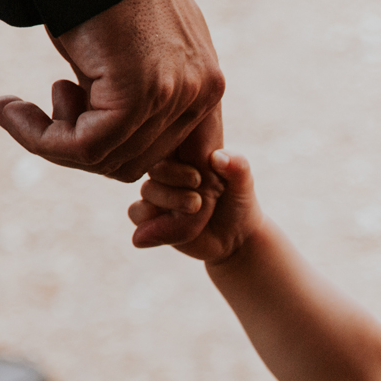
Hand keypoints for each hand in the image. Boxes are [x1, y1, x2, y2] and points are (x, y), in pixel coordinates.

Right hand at [0, 0, 223, 208]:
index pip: (177, 156)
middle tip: (41, 111)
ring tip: (18, 107)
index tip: (73, 146)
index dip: (126, 164)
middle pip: (134, 161)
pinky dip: (37, 137)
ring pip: (106, 158)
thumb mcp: (127, 48)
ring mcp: (176, 93)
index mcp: (204, 81)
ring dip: (50, 141)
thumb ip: (133, 94)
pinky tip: (7, 108)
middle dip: (78, 149)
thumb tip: (106, 140)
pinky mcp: (141, 92)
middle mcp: (201, 91)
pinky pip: (84, 145)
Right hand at [130, 149, 260, 262]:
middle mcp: (166, 172)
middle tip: (199, 189)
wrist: (235, 237)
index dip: (179, 157)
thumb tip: (218, 157)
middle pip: (155, 167)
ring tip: (196, 207)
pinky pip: (136, 213)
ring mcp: (157, 194)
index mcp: (184, 155)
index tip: (199, 174)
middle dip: (174, 177)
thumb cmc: (237, 202)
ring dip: (169, 199)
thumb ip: (237, 166)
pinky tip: (172, 225)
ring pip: (148, 190)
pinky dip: (151, 220)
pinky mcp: (150, 218)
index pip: (166, 143)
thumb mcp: (243, 183)